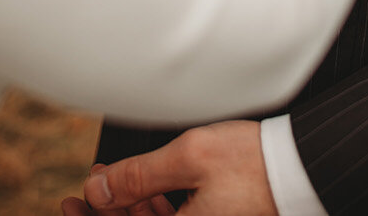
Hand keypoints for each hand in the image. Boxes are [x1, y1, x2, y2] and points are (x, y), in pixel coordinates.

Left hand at [60, 121, 277, 215]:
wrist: (300, 168)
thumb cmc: (251, 161)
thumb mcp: (189, 158)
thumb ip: (138, 177)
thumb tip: (96, 190)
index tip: (67, 203)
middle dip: (108, 213)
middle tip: (87, 189)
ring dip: (130, 212)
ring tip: (114, 184)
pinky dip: (156, 212)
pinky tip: (149, 193)